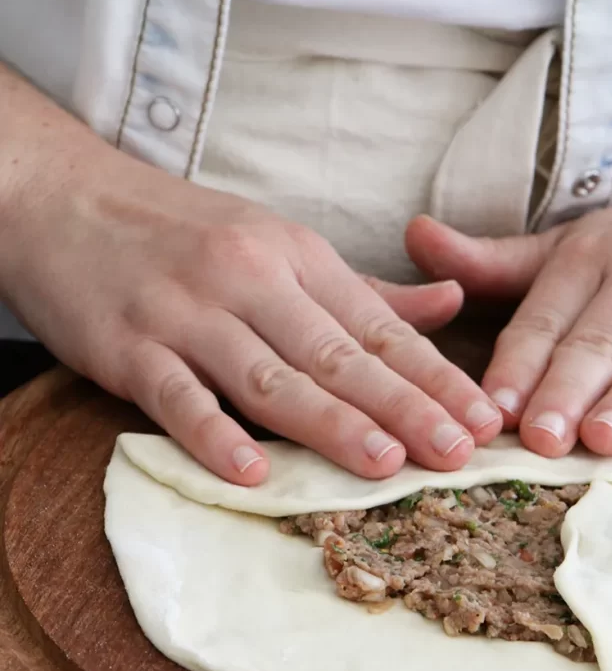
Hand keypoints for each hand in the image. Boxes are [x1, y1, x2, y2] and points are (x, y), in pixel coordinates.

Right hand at [0, 76, 502, 483]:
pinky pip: (176, 394)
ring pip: (269, 376)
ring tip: (384, 463)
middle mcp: (249, 280)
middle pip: (337, 354)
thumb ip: (365, 289)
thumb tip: (450, 303)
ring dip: (329, 421)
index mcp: (297, 258)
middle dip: (404, 406)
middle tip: (458, 452)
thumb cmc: (184, 232)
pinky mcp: (128, 345)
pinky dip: (212, 433)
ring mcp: (187, 313)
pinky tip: (251, 471)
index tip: (484, 419)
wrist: (67, 199)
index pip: (379, 328)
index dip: (435, 376)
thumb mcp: (280, 244)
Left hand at [407, 125, 611, 457]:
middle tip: (538, 437)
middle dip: (566, 389)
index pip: (545, 316)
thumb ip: (494, 260)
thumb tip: (413, 237)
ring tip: (605, 439)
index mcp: (590, 258)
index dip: (516, 363)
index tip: (487, 408)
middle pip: (599, 339)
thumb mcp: (572, 244)